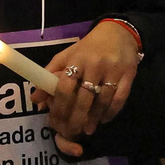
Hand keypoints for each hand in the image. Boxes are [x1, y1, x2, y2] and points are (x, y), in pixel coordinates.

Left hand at [32, 21, 140, 137]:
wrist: (118, 32)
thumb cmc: (88, 47)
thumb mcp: (67, 56)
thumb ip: (49, 76)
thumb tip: (35, 100)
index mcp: (76, 60)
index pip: (64, 87)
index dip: (59, 107)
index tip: (56, 122)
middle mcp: (94, 65)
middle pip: (83, 98)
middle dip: (75, 119)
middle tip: (71, 132)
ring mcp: (113, 70)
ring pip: (102, 101)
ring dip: (93, 119)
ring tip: (87, 130)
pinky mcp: (129, 74)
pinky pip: (120, 99)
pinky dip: (111, 112)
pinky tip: (104, 120)